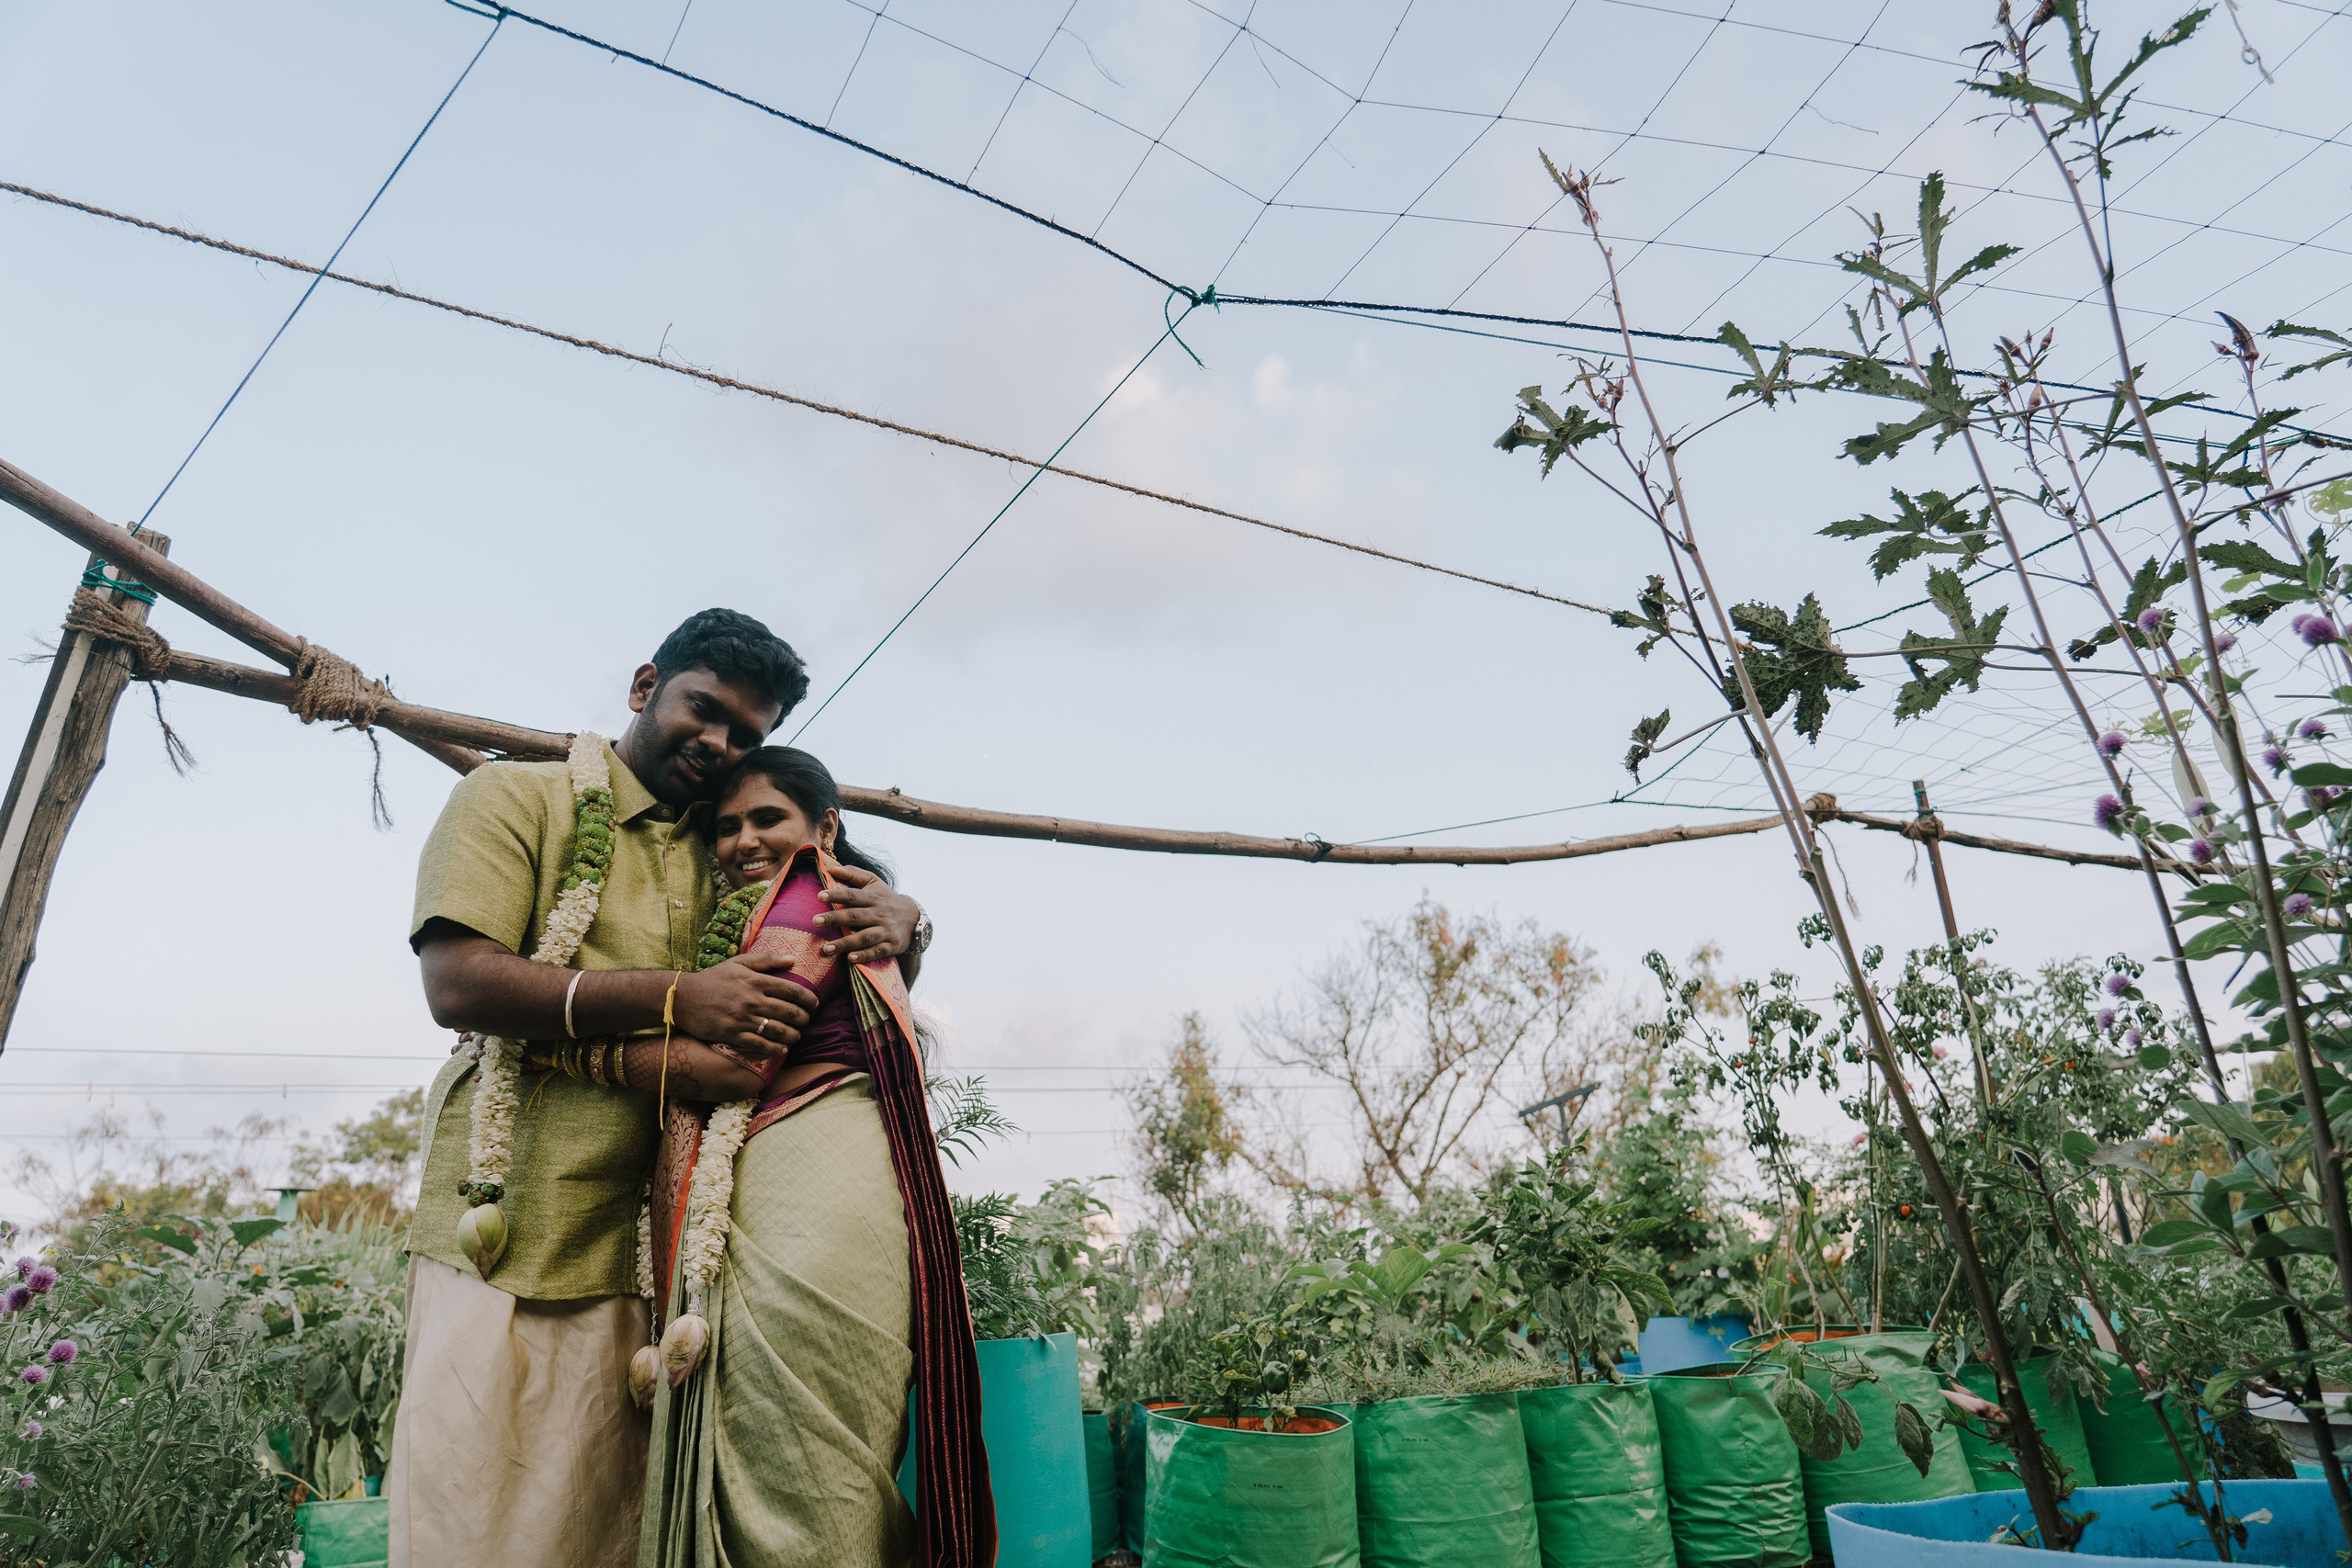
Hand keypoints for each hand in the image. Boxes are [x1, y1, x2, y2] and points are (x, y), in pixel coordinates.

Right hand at [673, 951, 818, 1059]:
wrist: (683, 998)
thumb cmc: (713, 979)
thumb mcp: (738, 963)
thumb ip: (766, 959)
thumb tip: (793, 959)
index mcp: (755, 981)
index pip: (792, 990)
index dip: (808, 999)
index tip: (814, 1003)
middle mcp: (752, 1000)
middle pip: (789, 1012)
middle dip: (804, 1018)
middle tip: (806, 1020)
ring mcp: (742, 1019)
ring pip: (778, 1031)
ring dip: (793, 1035)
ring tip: (796, 1035)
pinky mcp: (732, 1034)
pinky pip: (760, 1045)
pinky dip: (775, 1049)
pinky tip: (781, 1049)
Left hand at [814, 866, 919, 961]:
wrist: (913, 917)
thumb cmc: (885, 898)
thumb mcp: (873, 882)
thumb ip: (853, 874)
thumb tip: (832, 868)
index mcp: (873, 898)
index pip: (853, 895)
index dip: (837, 895)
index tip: (820, 896)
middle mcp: (879, 914)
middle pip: (855, 916)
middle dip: (835, 918)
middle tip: (815, 920)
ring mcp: (886, 931)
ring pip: (864, 937)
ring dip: (845, 943)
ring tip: (826, 948)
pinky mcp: (891, 945)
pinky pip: (877, 951)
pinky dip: (865, 955)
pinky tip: (850, 958)